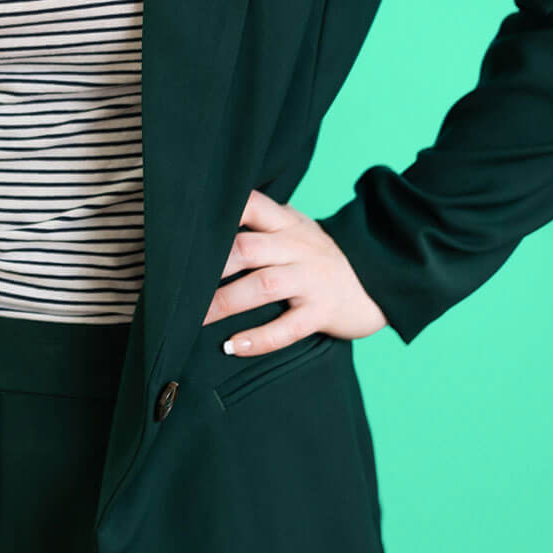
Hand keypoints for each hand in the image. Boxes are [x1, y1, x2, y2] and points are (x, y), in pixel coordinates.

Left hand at [201, 187, 387, 353]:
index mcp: (286, 223)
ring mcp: (311, 279)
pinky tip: (232, 346)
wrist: (376, 281)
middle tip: (176, 284)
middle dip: (210, 266)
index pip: (251, 205)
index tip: (184, 227)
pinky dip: (258, 339)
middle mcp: (297, 247)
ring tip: (194, 319)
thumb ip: (261, 226)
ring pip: (263, 286)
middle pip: (247, 248)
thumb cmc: (318, 257)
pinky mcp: (322, 312)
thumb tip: (205, 228)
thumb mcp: (296, 230)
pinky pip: (288, 328)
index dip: (220, 212)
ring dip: (225, 303)